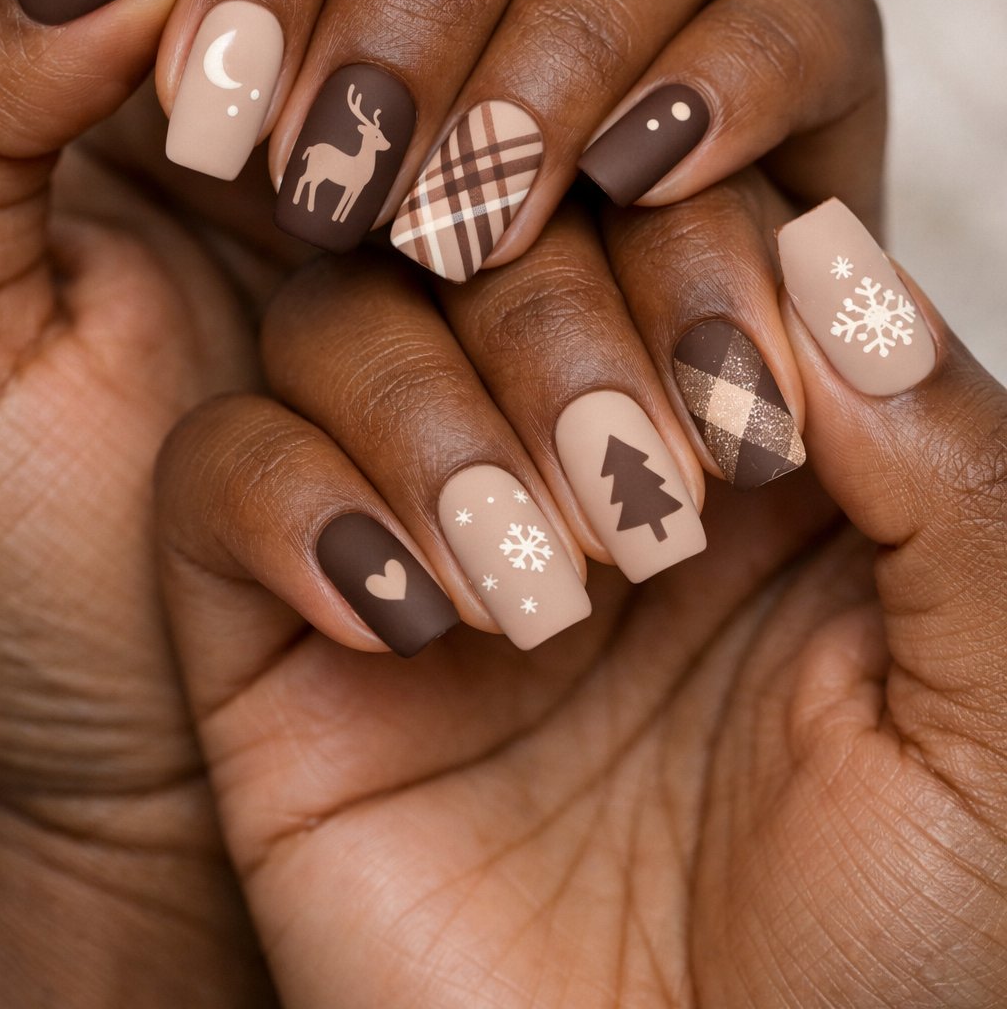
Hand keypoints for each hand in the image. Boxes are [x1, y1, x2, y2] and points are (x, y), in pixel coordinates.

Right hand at [158, 170, 1005, 1006]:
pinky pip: (219, 474)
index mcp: (737, 429)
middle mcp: (563, 444)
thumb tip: (828, 256)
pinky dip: (291, 501)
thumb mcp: (991, 707)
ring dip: (432, 420)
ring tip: (543, 596)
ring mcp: (414, 525)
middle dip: (569, 344)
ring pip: (344, 320)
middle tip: (644, 515)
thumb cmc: (889, 959)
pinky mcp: (282, 631)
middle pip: (497, 238)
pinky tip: (401, 620)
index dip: (697, 260)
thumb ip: (952, 466)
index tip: (749, 429)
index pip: (674, 214)